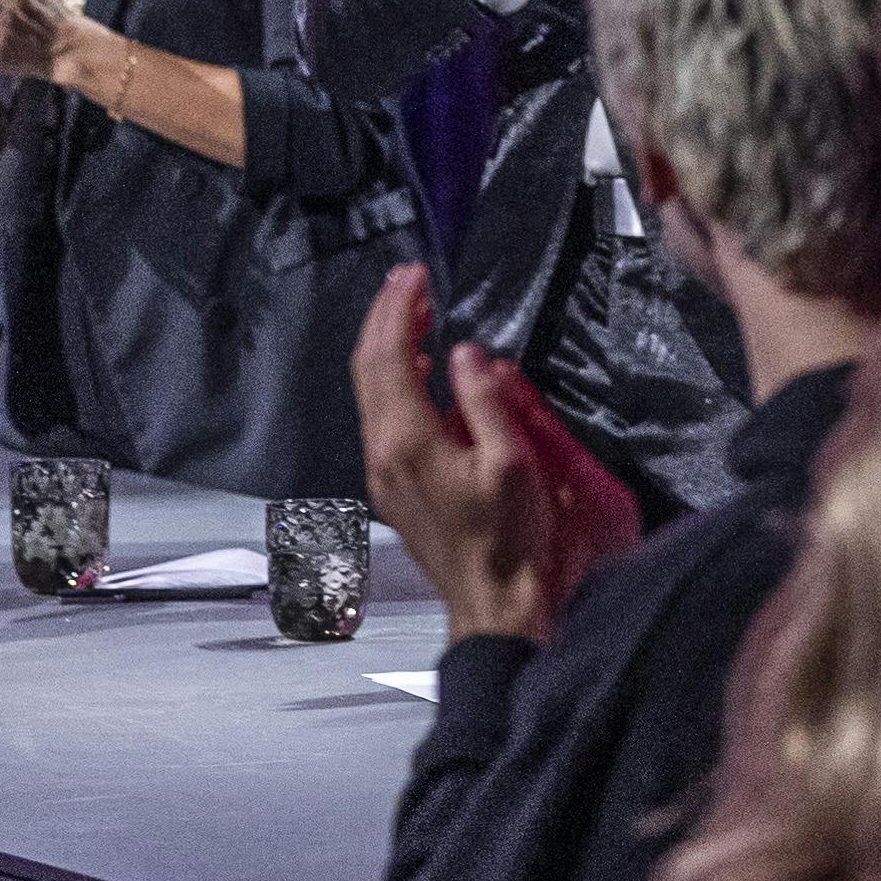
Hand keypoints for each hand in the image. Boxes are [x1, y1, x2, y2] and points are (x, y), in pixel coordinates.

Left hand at [351, 266, 640, 641]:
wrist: (494, 605)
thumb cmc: (510, 539)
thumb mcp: (511, 462)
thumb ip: (486, 401)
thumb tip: (466, 356)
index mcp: (409, 441)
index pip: (391, 356)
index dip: (400, 309)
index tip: (416, 275)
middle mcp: (383, 453)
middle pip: (369, 368)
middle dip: (385, 317)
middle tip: (408, 281)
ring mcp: (382, 473)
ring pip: (370, 392)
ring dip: (389, 346)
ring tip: (415, 313)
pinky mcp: (392, 488)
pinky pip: (382, 417)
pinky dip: (395, 379)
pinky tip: (420, 372)